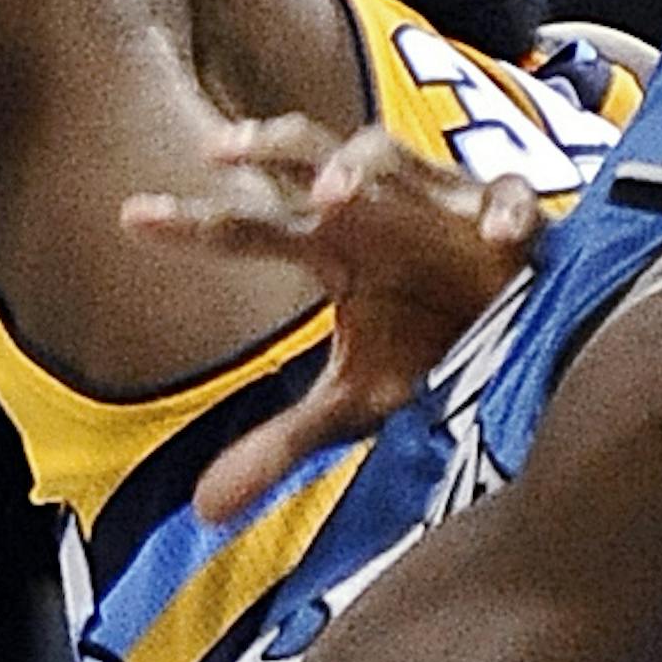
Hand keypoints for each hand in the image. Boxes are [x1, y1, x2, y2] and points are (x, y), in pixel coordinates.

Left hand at [124, 116, 543, 523]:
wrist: (530, 328)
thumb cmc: (432, 346)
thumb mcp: (355, 404)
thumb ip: (283, 445)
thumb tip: (201, 514)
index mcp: (332, 247)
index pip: (249, 226)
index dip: (193, 221)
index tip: (130, 216)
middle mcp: (375, 209)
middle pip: (310, 154)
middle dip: (270, 148)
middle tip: (221, 153)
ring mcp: (439, 202)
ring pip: (392, 153)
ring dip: (358, 167)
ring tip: (327, 196)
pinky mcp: (510, 216)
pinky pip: (508, 199)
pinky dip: (504, 213)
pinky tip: (495, 237)